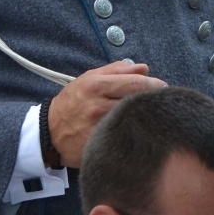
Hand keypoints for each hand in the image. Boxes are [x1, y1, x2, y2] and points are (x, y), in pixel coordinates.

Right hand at [48, 61, 166, 167]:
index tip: (163, 88)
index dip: (154, 85)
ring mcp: (99, 128)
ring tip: (150, 117)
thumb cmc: (72, 102)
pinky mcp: (100, 146)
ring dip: (146, 118)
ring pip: (133, 121)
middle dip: (152, 102)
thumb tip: (145, 68)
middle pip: (137, 103)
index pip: (135, 83)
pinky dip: (134, 134)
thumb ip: (117, 70)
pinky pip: (124, 138)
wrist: (50, 133)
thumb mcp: (89, 78)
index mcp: (95, 86)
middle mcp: (97, 106)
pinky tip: (138, 133)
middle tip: (160, 102)